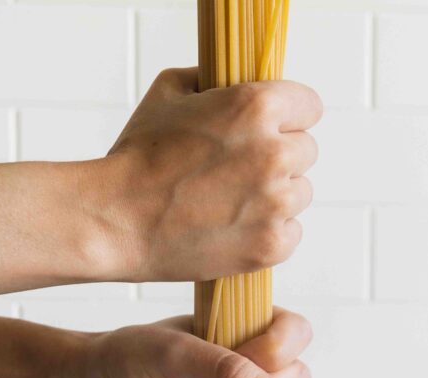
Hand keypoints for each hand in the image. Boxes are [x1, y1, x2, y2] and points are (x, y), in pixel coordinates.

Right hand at [95, 68, 321, 282]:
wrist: (118, 221)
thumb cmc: (138, 157)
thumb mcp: (169, 92)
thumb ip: (214, 82)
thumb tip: (234, 81)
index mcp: (257, 107)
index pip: (309, 106)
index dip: (288, 116)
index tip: (272, 129)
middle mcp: (273, 154)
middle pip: (306, 151)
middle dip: (279, 157)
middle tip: (240, 169)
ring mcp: (275, 205)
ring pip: (300, 194)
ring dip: (276, 196)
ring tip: (233, 200)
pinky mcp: (270, 246)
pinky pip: (292, 233)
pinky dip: (270, 233)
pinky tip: (236, 227)